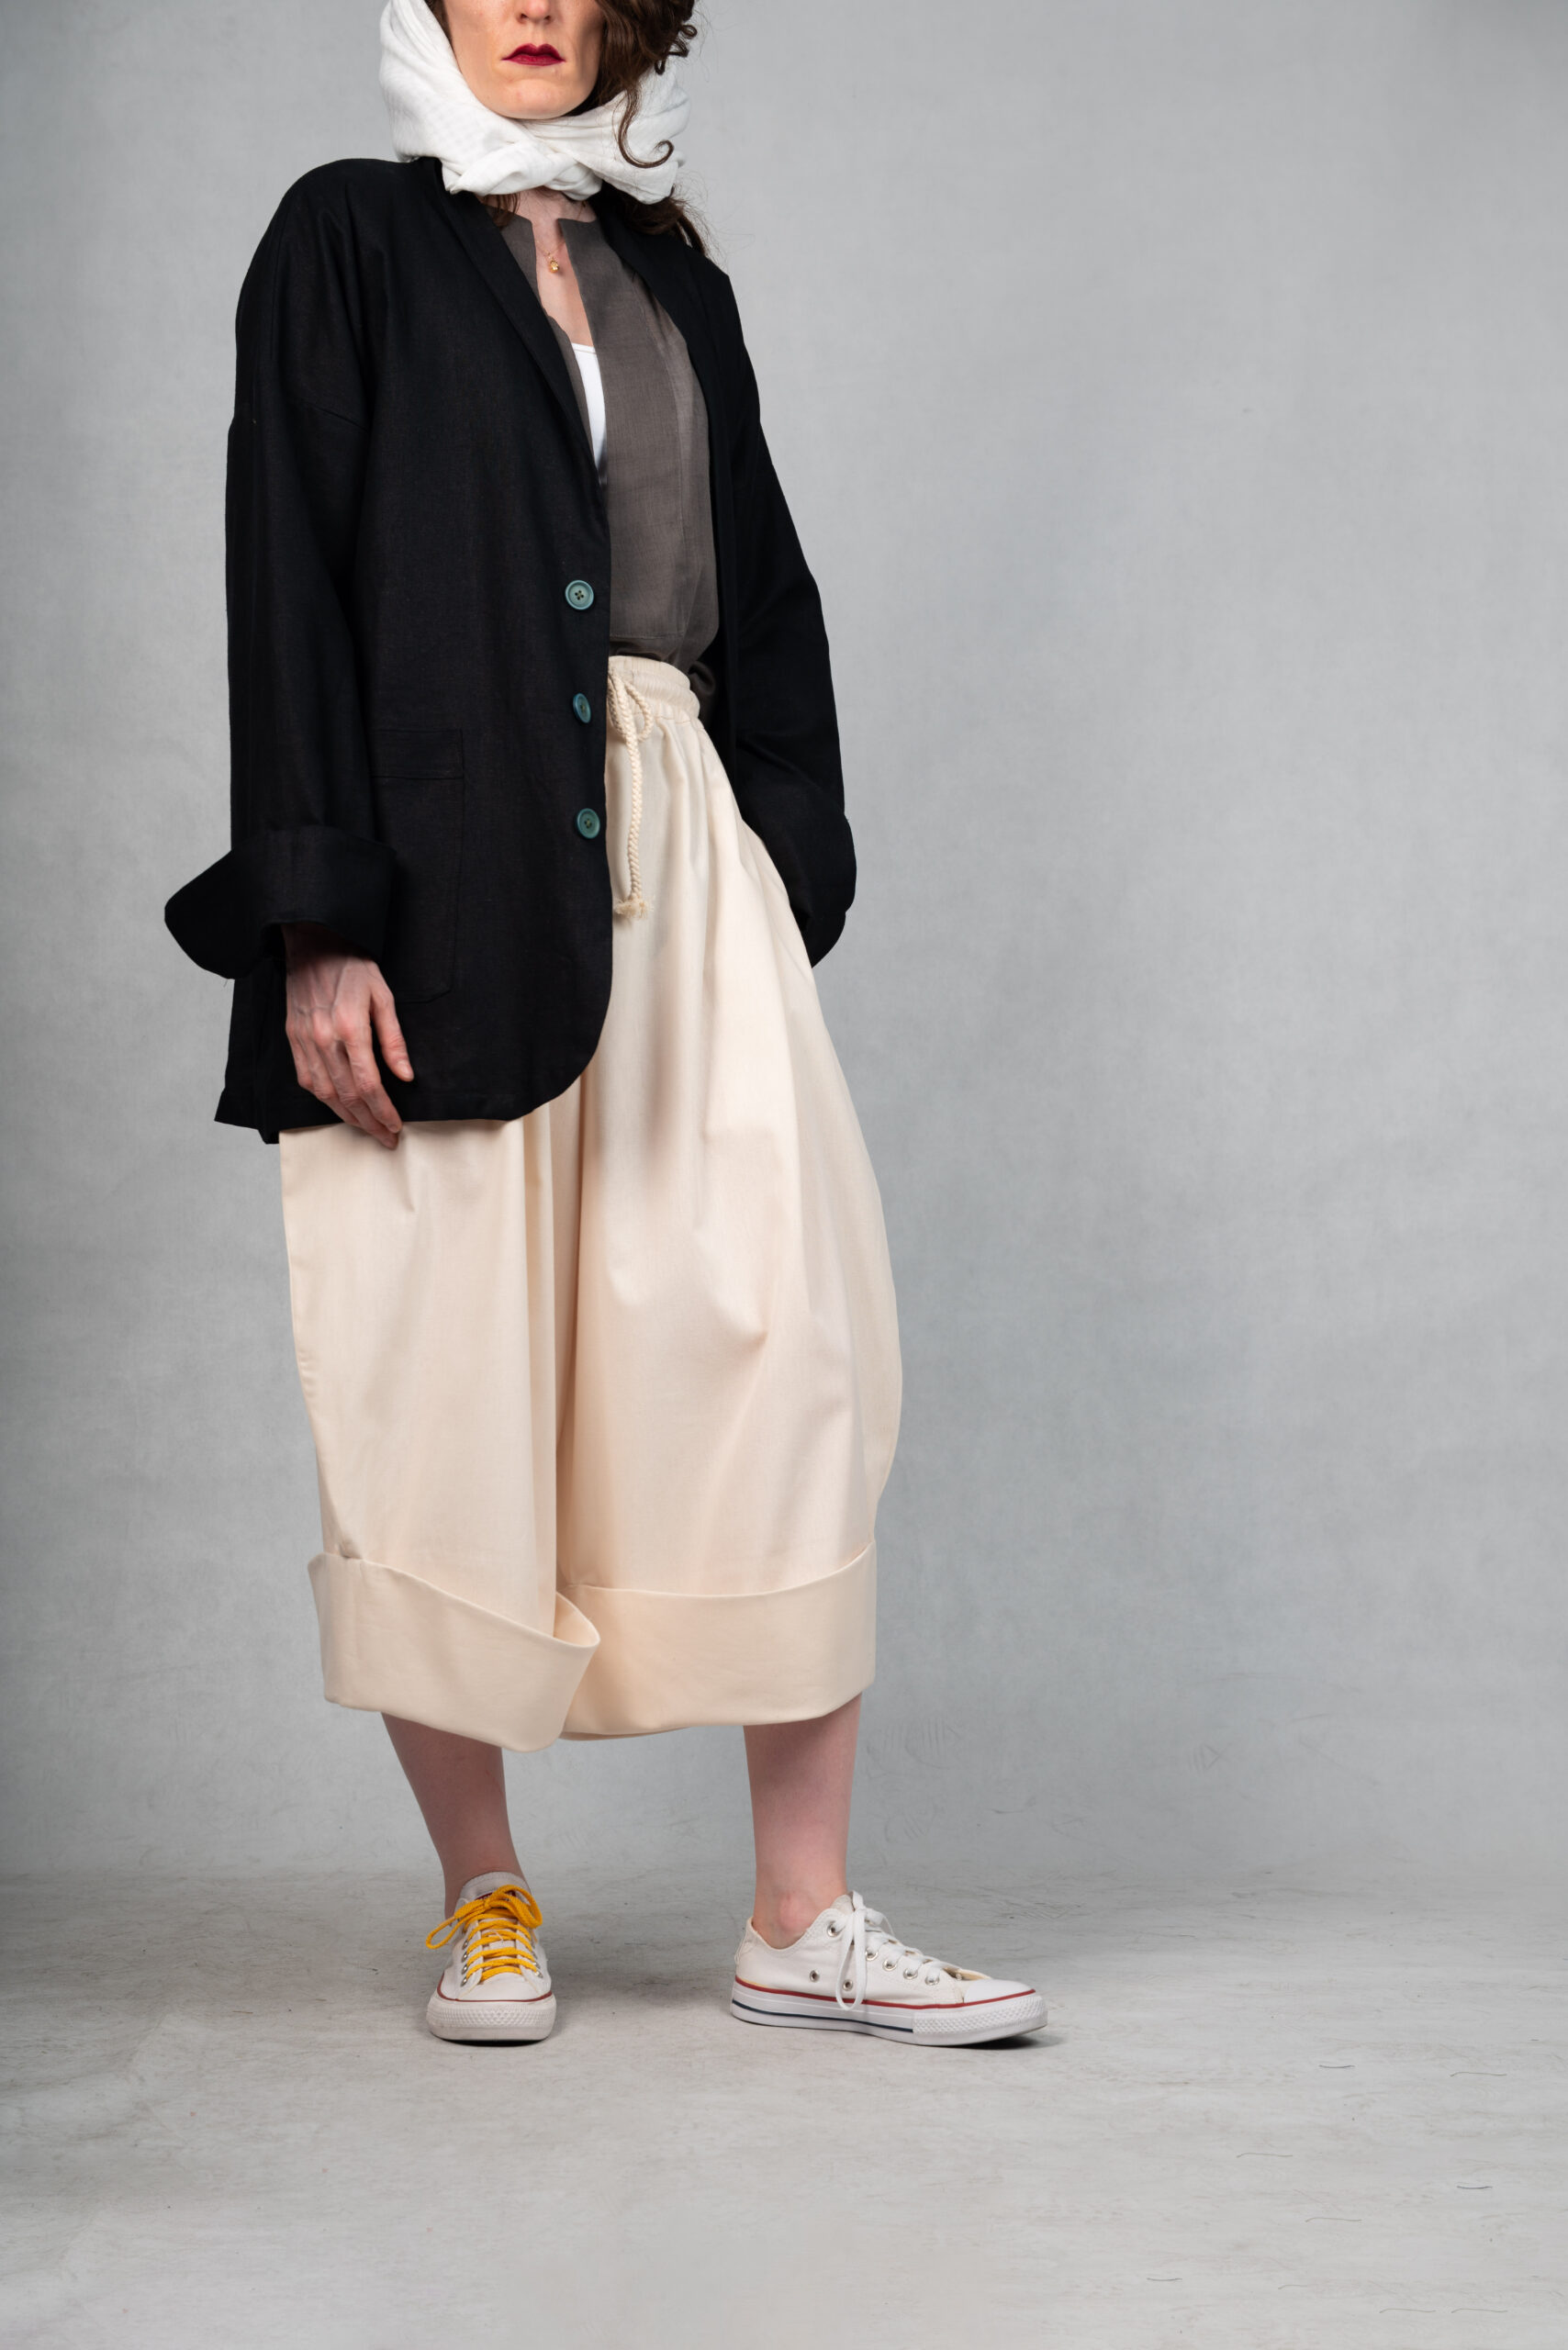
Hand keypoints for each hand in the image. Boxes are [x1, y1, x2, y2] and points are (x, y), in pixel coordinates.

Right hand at [281, 924, 412, 1147]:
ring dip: (347, 1117)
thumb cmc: (352, 966)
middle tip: (386, 1138)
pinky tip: (339, 1107)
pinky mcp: (292, 1039)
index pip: (368, 1084)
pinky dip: (324, 1099)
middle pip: (346, 1096)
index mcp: (349, 1028)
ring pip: (324, 1093)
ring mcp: (304, 1041)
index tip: (396, 1125)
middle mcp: (322, 1039)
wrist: (313, 944)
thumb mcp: (384, 996)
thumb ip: (393, 1040)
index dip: (383, 1110)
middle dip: (369, 1122)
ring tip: (367, 1128)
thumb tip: (406, 1076)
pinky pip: (307, 1080)